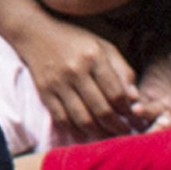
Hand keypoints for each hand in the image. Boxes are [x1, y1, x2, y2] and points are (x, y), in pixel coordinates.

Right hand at [9, 9, 139, 138]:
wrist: (35, 33)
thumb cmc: (75, 40)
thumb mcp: (104, 46)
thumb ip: (122, 70)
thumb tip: (135, 98)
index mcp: (94, 57)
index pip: (116, 93)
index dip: (128, 110)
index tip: (133, 117)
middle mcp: (75, 70)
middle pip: (101, 110)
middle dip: (117, 127)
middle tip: (125, 133)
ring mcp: (58, 83)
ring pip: (83, 120)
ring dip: (100, 133)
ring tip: (110, 136)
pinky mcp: (45, 93)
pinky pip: (63, 120)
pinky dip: (77, 131)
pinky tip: (88, 133)